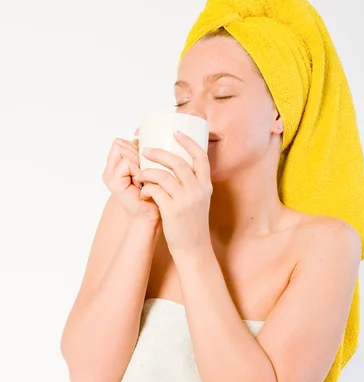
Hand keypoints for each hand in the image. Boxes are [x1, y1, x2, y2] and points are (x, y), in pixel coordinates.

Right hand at [102, 128, 160, 225]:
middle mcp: (109, 169)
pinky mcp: (113, 182)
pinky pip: (127, 163)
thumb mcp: (149, 167)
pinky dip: (138, 170)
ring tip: (142, 179)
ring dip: (138, 162)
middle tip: (143, 174)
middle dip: (136, 154)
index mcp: (115, 164)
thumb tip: (140, 130)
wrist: (152, 216)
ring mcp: (109, 176)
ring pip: (123, 150)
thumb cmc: (154, 193)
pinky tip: (141, 184)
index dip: (135, 148)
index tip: (143, 166)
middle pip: (120, 143)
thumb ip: (142, 151)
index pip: (120, 142)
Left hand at [133, 131, 212, 255]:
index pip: (201, 157)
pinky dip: (146, 189)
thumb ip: (193, 185)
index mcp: (206, 186)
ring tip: (140, 174)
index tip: (176, 133)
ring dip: (147, 172)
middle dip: (158, 153)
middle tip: (145, 151)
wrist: (194, 249)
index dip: (189, 142)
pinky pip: (155, 191)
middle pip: (178, 162)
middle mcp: (198, 191)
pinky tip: (144, 192)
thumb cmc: (193, 224)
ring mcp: (185, 201)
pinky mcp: (172, 211)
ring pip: (162, 176)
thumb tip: (179, 165)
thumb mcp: (200, 201)